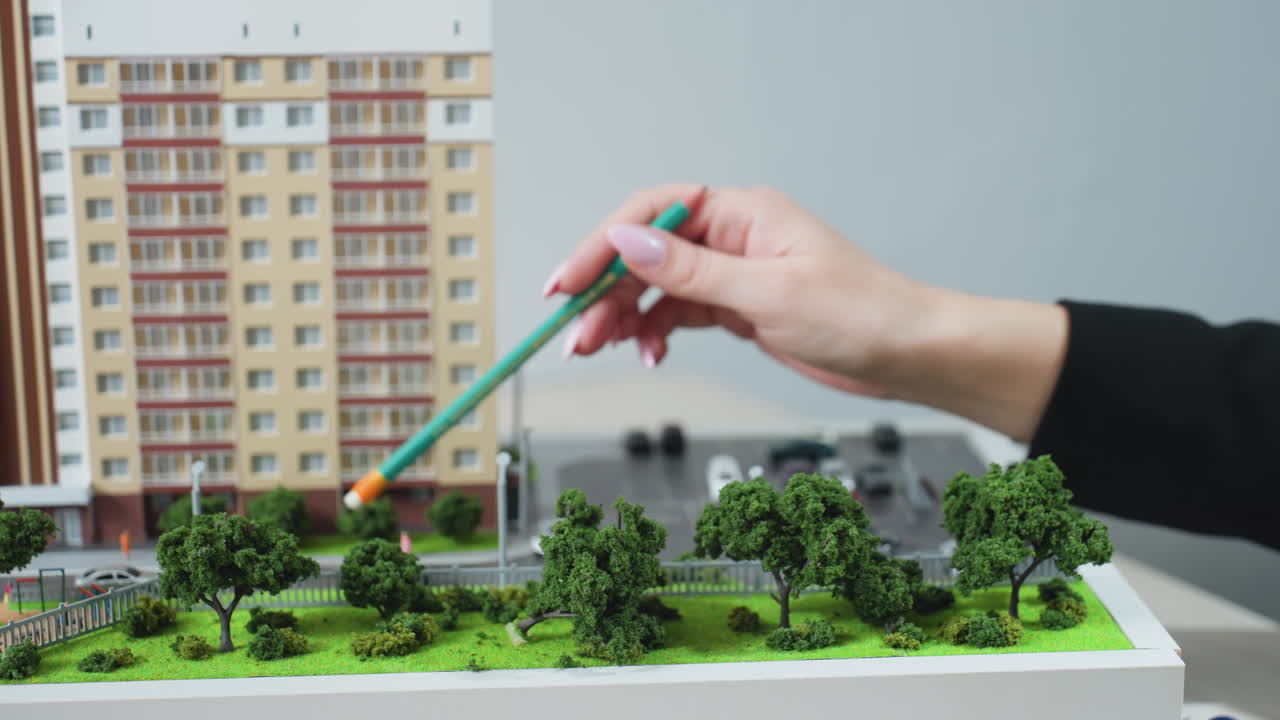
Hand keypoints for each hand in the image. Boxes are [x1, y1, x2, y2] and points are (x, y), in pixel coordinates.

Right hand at [545, 182, 1068, 442]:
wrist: (906, 353)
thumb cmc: (860, 313)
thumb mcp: (768, 293)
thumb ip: (692, 270)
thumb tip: (628, 241)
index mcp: (740, 213)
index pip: (652, 214)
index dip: (602, 244)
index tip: (570, 280)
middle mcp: (731, 237)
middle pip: (646, 254)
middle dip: (605, 291)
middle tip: (574, 330)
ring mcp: (732, 273)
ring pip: (657, 288)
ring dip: (623, 316)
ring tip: (597, 348)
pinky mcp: (737, 307)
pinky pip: (678, 313)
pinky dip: (656, 333)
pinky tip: (648, 354)